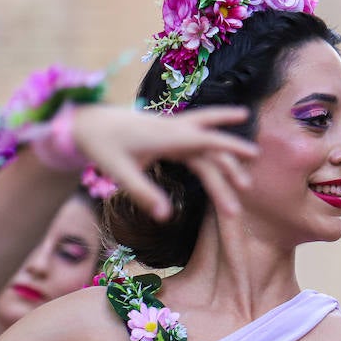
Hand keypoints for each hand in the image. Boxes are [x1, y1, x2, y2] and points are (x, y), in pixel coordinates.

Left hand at [71, 104, 257, 220]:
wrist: (87, 123)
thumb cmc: (102, 147)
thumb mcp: (120, 173)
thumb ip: (144, 194)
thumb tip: (166, 217)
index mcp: (166, 135)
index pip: (205, 140)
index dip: (230, 147)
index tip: (252, 154)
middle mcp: (173, 129)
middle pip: (211, 137)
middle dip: (232, 151)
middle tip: (254, 167)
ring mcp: (171, 130)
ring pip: (205, 140)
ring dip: (224, 153)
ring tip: (247, 164)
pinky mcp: (167, 135)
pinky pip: (195, 141)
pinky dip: (212, 148)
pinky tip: (221, 156)